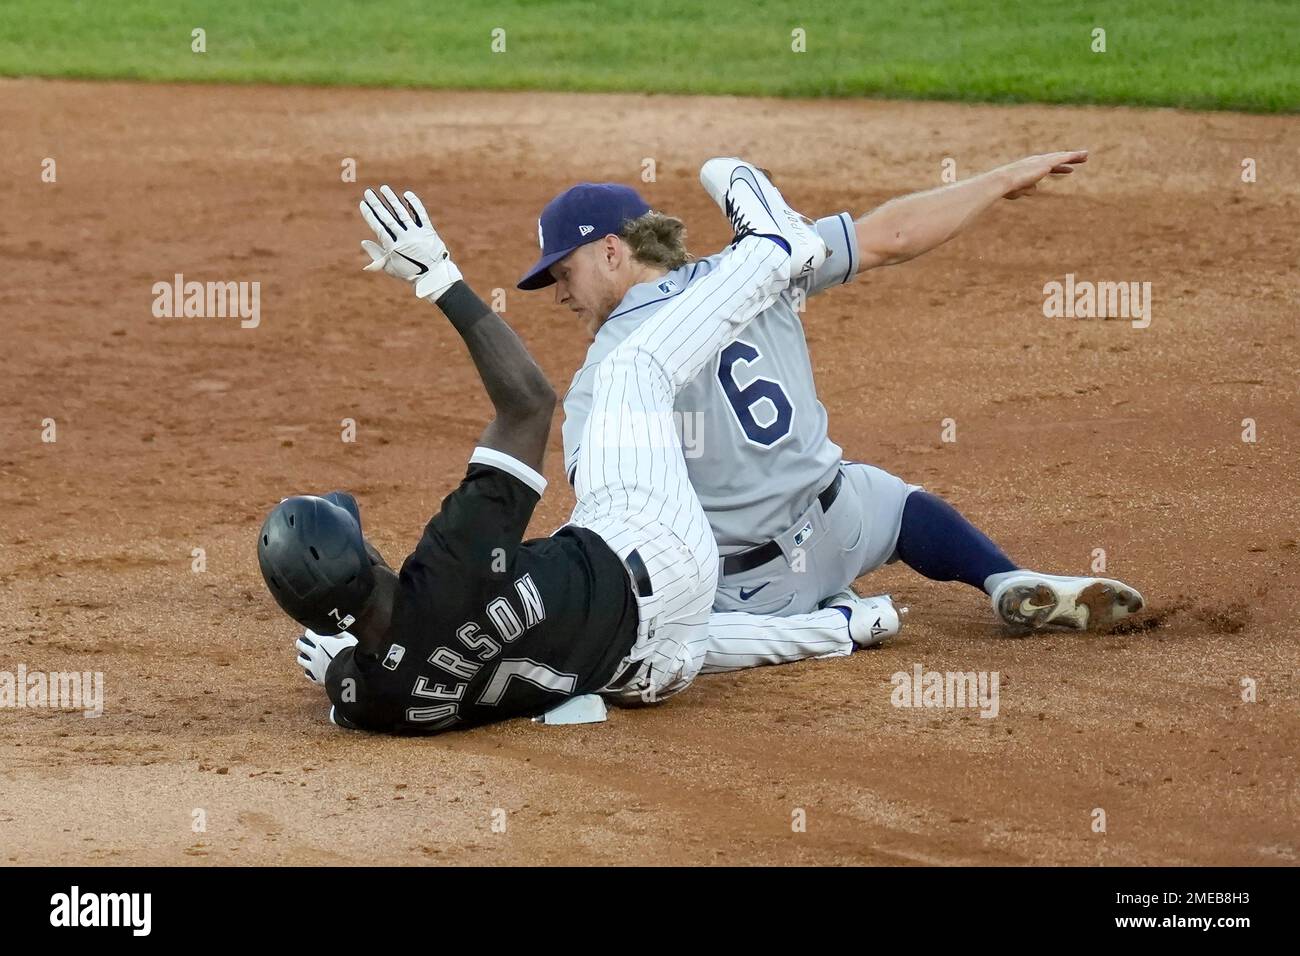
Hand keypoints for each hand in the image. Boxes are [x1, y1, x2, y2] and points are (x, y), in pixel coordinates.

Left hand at [295, 629, 357, 684]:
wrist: (351, 676)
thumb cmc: (353, 655)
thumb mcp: (350, 640)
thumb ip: (341, 634)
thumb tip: (336, 630)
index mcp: (322, 643)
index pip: (309, 634)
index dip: (309, 631)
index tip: (311, 631)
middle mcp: (315, 654)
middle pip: (301, 645)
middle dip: (300, 642)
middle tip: (301, 641)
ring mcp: (314, 667)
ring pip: (301, 660)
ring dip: (301, 657)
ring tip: (303, 655)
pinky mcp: (317, 678)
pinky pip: (308, 674)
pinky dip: (309, 671)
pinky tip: (312, 670)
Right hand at [359, 185, 462, 299]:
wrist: (433, 277)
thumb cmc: (409, 274)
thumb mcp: (390, 267)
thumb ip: (377, 254)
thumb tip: (363, 242)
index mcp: (393, 248)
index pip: (379, 227)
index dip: (370, 215)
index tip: (363, 204)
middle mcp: (404, 238)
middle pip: (388, 218)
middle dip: (377, 204)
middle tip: (368, 192)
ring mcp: (417, 233)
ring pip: (402, 213)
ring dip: (392, 200)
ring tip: (384, 188)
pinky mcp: (429, 231)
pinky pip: (421, 215)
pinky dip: (414, 204)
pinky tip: (406, 194)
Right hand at [1000, 150, 1087, 199]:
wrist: (1004, 181)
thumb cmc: (1008, 187)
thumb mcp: (1019, 190)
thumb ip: (1028, 189)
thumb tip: (1036, 189)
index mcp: (1030, 167)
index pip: (1048, 167)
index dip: (1059, 168)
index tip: (1069, 169)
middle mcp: (1036, 161)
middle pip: (1057, 159)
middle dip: (1069, 159)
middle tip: (1081, 158)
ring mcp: (1042, 161)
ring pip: (1062, 157)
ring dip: (1074, 156)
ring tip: (1086, 156)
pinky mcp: (1046, 163)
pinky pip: (1063, 158)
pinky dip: (1073, 156)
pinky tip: (1083, 156)